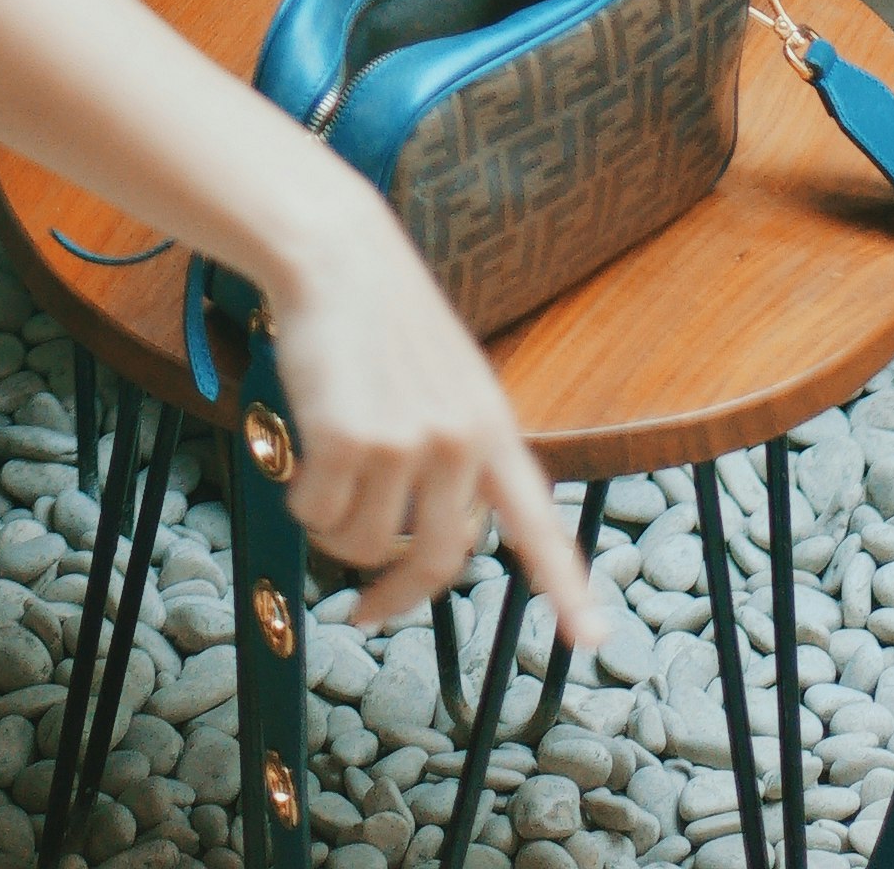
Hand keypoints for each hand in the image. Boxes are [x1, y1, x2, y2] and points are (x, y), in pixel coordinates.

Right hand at [0, 0, 595, 655]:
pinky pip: (317, 515)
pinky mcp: (352, 440)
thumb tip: (438, 544)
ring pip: (364, 544)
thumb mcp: (446, 378)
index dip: (565, 586)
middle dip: (392, 595)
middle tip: (364, 609)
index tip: (592, 639)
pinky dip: (301, 498)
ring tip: (325, 472)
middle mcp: (460, 441)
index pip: (537, 521)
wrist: (335, 253)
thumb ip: (457, 453)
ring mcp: (409, 441)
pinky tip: (301, 451)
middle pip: (435, 562)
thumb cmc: (380, 316)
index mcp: (492, 426)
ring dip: (334, 528)